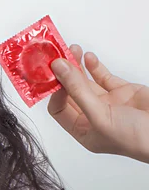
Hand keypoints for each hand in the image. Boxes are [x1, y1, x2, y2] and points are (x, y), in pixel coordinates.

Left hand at [48, 44, 148, 163]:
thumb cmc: (135, 138)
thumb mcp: (100, 116)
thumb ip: (78, 91)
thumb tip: (59, 69)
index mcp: (82, 130)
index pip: (59, 108)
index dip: (54, 91)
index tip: (53, 74)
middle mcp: (92, 116)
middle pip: (69, 92)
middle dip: (63, 74)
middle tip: (58, 56)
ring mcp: (107, 103)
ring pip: (84, 81)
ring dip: (77, 66)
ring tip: (72, 50)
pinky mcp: (121, 91)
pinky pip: (102, 76)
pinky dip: (94, 66)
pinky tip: (87, 57)